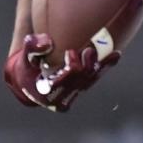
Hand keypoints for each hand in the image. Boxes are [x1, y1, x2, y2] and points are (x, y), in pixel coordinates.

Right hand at [4, 33, 118, 112]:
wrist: (32, 78)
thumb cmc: (28, 66)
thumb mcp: (26, 57)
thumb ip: (32, 47)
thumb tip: (47, 43)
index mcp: (46, 94)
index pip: (61, 83)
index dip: (69, 69)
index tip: (71, 52)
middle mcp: (61, 99)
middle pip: (79, 82)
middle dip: (85, 66)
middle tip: (89, 50)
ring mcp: (73, 96)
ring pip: (89, 81)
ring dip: (99, 66)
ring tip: (109, 51)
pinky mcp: (81, 90)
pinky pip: (95, 78)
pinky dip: (105, 66)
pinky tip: (115, 54)